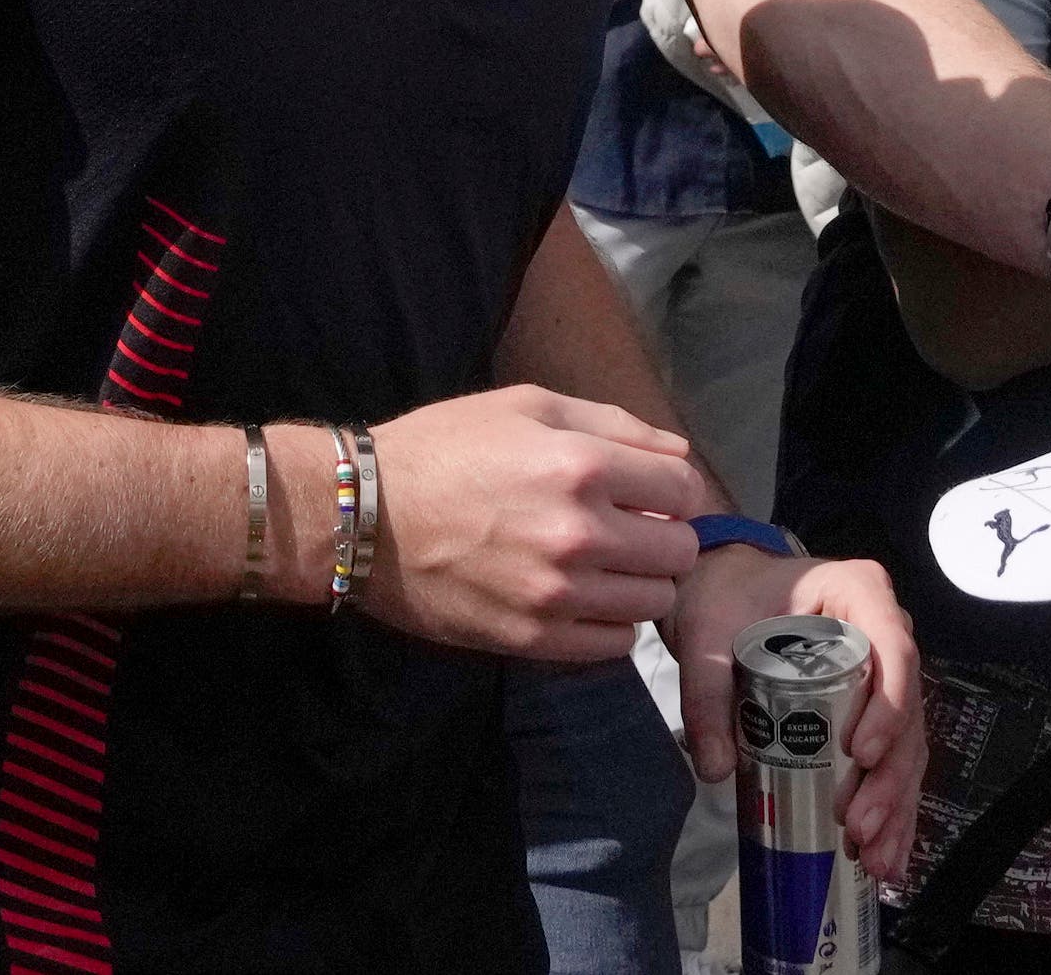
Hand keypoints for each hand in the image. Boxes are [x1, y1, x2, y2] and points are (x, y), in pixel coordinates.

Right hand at [357, 387, 710, 659]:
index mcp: (583, 465)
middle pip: (679, 552)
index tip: (648, 495)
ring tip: (603, 567)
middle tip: (627, 532)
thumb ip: (614, 424)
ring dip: (640, 584)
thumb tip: (678, 453)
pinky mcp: (533, 640)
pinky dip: (611, 624)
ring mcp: (557, 594)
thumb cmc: (446, 448)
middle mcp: (580, 533)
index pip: (684, 491)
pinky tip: (582, 600)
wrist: (366, 516)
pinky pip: (615, 645)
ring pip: (655, 603)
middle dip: (662, 538)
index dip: (672, 491)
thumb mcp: (527, 406)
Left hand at [667, 546, 925, 883]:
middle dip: (888, 776)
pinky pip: (892, 759)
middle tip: (859, 827)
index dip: (888, 706)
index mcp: (858, 592)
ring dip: (894, 804)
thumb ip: (705, 692)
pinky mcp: (874, 708)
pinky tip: (883, 854)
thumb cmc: (724, 596)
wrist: (724, 590)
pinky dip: (889, 807)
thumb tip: (715, 767)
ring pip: (906, 743)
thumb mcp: (706, 633)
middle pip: (907, 708)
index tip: (858, 754)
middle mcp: (886, 630)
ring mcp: (885, 673)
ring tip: (873, 858)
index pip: (893, 648)